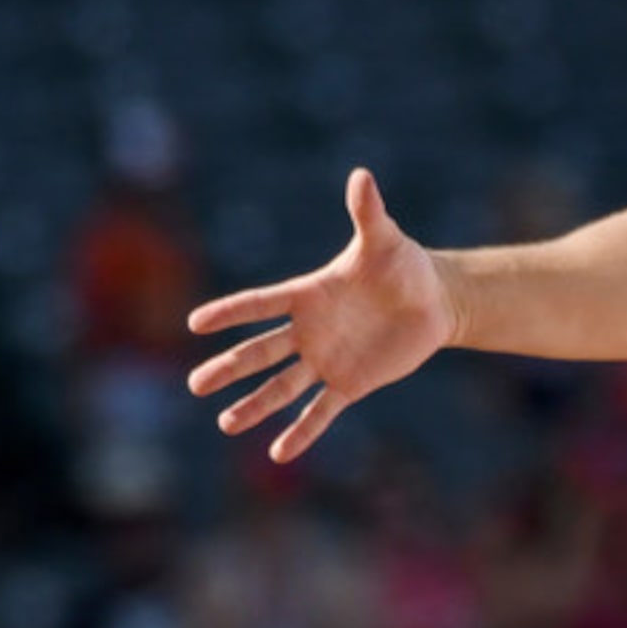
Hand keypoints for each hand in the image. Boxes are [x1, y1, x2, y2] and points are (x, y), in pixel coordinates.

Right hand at [186, 168, 453, 461]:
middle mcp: (308, 330)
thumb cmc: (403, 264)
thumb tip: (361, 175)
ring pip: (282, 386)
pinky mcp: (349, 383)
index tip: (195, 323)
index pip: (260, 304)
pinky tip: (279, 452)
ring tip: (226, 424)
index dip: (230, 313)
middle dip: (229, 369)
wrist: (432, 300)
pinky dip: (302, 431)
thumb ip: (367, 212)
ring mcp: (326, 359)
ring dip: (255, 406)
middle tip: (194, 384)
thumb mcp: (385, 239)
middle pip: (260, 352)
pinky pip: (321, 410)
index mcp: (307, 295)